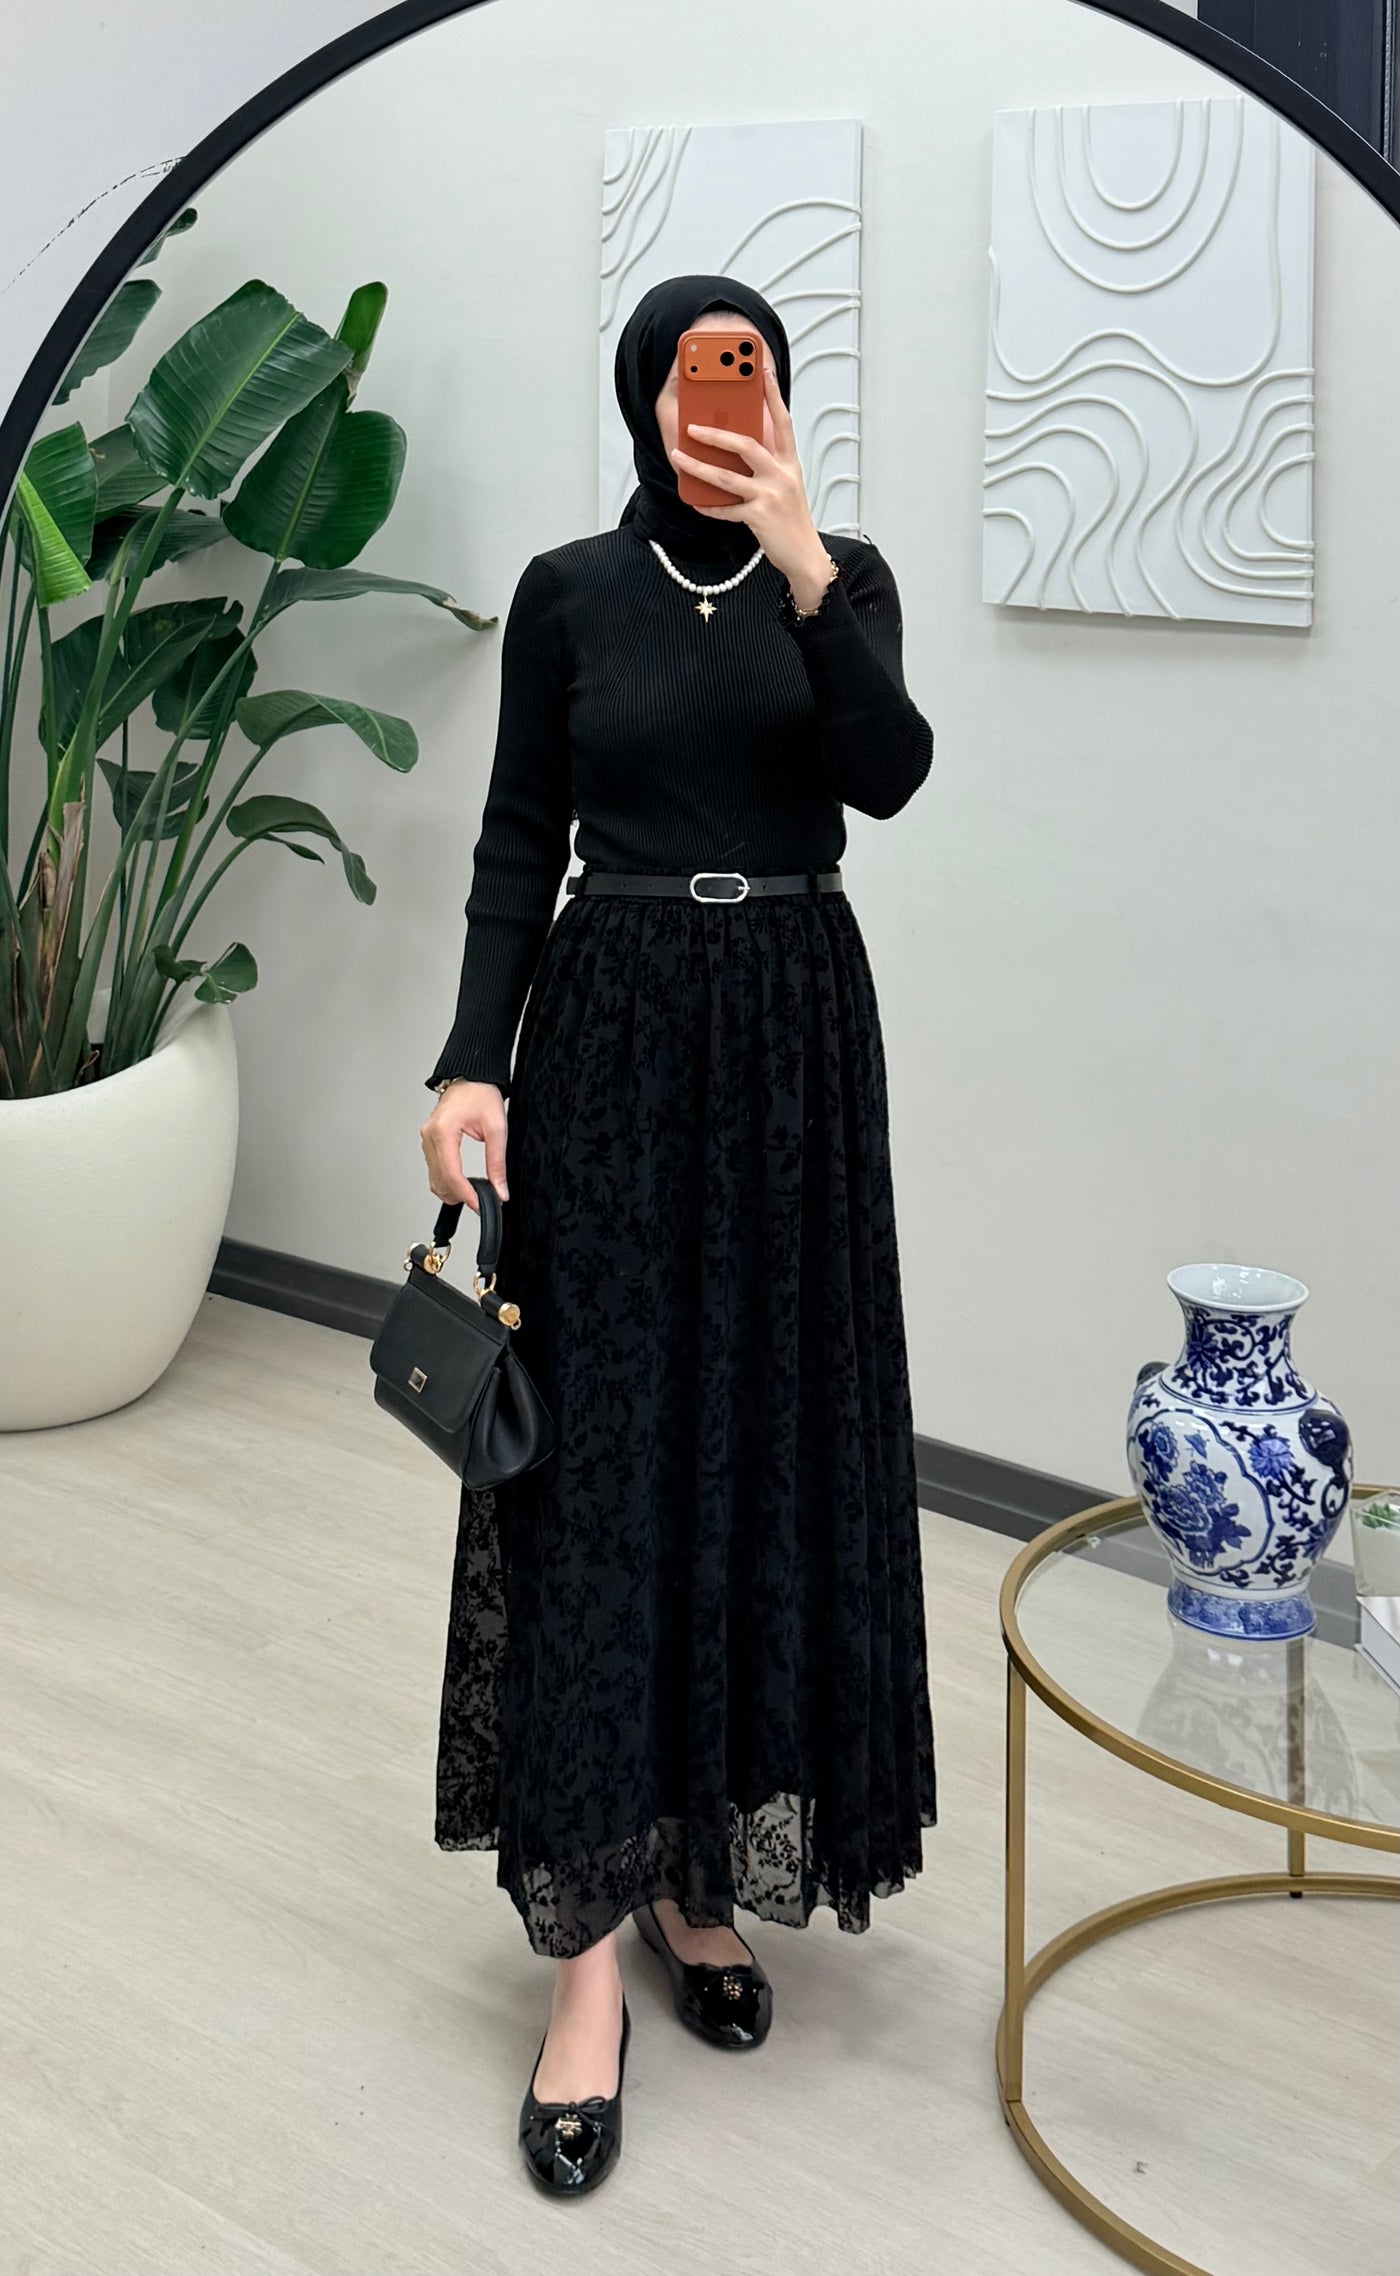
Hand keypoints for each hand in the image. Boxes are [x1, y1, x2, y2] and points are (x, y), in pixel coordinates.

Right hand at [419, 1079, 508, 1214]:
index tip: (478, 1205)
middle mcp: (430, 1136)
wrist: (471, 1076)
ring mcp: (427, 1139)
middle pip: (439, 1180)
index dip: (465, 1194)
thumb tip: (500, 1190)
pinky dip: (447, 1181)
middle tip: (480, 1201)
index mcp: (443, 1131)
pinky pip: (434, 1169)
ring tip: (473, 1193)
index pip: (451, 1173)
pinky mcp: (429, 1141)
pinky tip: (462, 1182)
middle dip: (459, 1195)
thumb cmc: (481, 1094)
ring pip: (434, 1178)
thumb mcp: (496, 1128)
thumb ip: (497, 1163)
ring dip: (451, 1191)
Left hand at [669, 366, 832, 604]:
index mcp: (789, 464)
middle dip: (716, 434)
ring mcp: (769, 497)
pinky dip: (708, 507)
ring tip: (679, 457)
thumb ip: (770, 466)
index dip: (773, 396)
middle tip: (693, 427)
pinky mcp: (758, 518)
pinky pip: (725, 510)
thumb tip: (740, 448)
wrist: (806, 557)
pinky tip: (694, 501)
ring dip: (698, 467)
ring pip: (727, 477)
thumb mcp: (788, 486)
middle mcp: (781, 476)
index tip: (764, 372)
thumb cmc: (793, 521)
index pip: (783, 422)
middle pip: (746, 445)